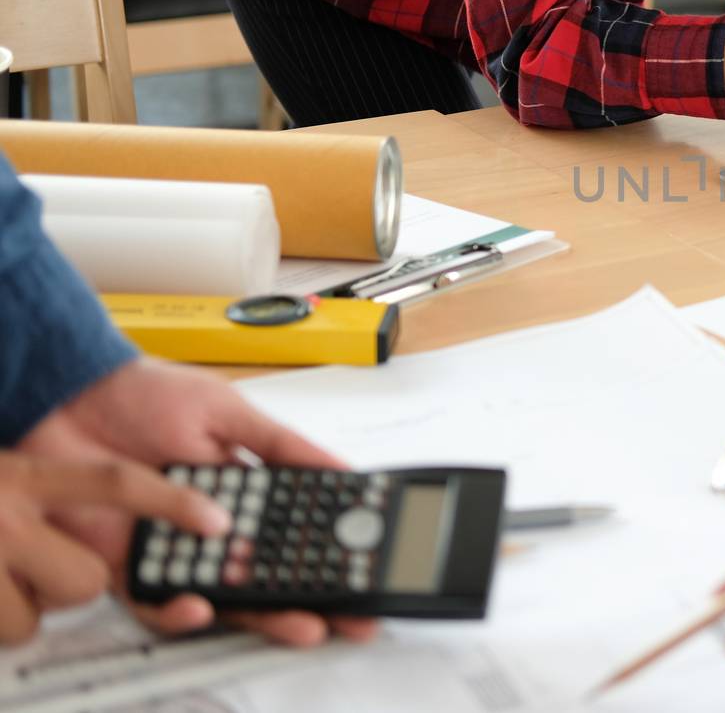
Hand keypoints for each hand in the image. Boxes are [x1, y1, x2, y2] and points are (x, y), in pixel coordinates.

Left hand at [18, 360, 377, 645]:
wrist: (71, 396)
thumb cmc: (146, 395)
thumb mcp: (229, 410)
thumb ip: (283, 445)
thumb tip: (340, 469)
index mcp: (244, 489)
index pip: (293, 529)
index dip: (327, 551)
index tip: (363, 567)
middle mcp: (212, 525)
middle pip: (267, 572)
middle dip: (308, 598)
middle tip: (343, 614)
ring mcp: (172, 548)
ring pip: (221, 596)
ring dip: (258, 613)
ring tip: (294, 621)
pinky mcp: (125, 565)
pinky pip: (154, 603)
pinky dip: (177, 611)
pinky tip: (202, 604)